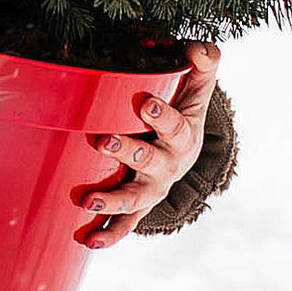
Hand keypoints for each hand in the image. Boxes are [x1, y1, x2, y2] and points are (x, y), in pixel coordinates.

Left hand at [75, 43, 219, 246]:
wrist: (185, 150)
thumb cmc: (184, 109)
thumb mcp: (197, 86)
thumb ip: (203, 62)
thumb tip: (198, 49)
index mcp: (184, 136)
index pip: (176, 125)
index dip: (163, 116)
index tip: (146, 105)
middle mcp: (169, 165)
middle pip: (151, 161)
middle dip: (129, 151)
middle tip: (104, 140)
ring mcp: (153, 188)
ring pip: (135, 198)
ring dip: (113, 201)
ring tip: (89, 201)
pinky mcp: (139, 205)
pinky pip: (127, 224)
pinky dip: (110, 234)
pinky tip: (89, 241)